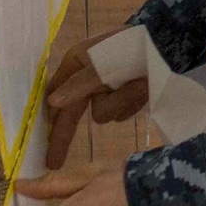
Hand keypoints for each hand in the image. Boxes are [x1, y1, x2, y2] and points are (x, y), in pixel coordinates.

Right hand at [45, 29, 148, 167]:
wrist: (165, 41)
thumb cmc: (128, 46)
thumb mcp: (100, 62)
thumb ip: (78, 85)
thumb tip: (52, 104)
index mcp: (75, 64)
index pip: (54, 97)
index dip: (48, 120)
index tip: (41, 143)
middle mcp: (87, 79)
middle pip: (72, 114)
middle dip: (64, 137)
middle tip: (54, 163)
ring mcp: (106, 89)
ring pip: (104, 114)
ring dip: (120, 102)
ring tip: (139, 83)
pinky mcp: (125, 97)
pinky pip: (122, 112)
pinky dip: (132, 102)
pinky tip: (143, 87)